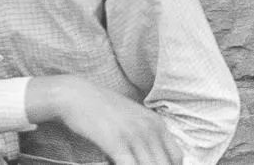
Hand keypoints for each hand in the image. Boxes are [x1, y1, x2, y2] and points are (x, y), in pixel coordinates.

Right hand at [26, 75, 182, 164]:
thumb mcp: (132, 121)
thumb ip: (144, 139)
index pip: (176, 156)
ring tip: (122, 164)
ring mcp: (134, 134)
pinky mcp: (116, 142)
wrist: (77, 96)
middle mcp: (150, 128)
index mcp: (157, 123)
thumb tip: (147, 159)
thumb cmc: (102, 111)